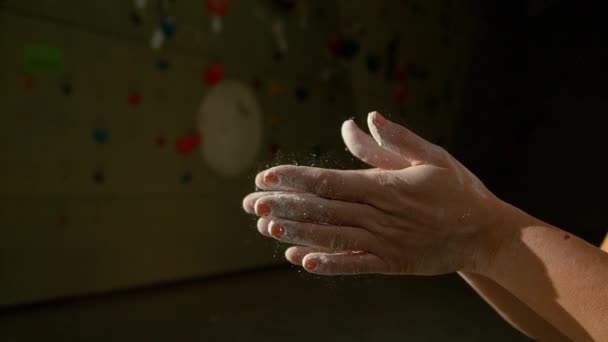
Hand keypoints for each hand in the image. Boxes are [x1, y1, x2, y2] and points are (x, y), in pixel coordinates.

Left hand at [243, 111, 509, 275]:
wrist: (487, 234)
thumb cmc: (459, 190)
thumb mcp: (431, 156)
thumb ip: (394, 140)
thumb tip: (362, 119)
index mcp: (387, 185)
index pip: (331, 181)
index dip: (296, 179)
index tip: (266, 176)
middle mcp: (382, 214)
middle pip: (324, 209)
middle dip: (285, 205)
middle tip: (250, 203)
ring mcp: (386, 242)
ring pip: (333, 236)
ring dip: (297, 232)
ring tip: (265, 226)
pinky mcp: (392, 263)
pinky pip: (354, 264)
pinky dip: (328, 263)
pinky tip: (300, 260)